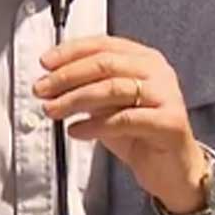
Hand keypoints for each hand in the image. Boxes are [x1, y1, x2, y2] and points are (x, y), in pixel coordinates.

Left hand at [34, 35, 206, 214]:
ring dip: (75, 99)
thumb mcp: (109, 106)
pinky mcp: (169, 122)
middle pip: (105, 63)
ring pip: (113, 88)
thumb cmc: (139, 133)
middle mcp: (158, 71)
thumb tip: (51, 81)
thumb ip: (88, 89)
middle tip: (42, 88)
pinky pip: (125, 119)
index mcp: (144, 58)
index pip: (103, 44)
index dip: (71, 51)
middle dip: (67, 75)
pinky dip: (94, 124)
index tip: (45, 62)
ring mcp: (167, 95)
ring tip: (53, 110)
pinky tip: (76, 130)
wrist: (172, 170)